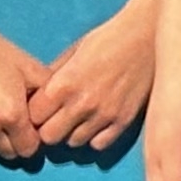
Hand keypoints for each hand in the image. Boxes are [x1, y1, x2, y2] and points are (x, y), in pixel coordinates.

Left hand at [27, 0, 156, 154]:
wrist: (147, 35)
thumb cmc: (108, 38)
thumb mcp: (73, 52)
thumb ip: (54, 77)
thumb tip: (38, 98)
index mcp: (64, 84)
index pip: (33, 117)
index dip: (35, 113)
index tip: (41, 108)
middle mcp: (82, 104)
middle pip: (49, 137)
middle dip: (49, 127)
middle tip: (57, 116)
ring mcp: (104, 115)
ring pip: (73, 143)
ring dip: (72, 132)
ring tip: (79, 116)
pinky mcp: (124, 122)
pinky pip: (99, 145)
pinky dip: (94, 136)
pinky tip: (97, 121)